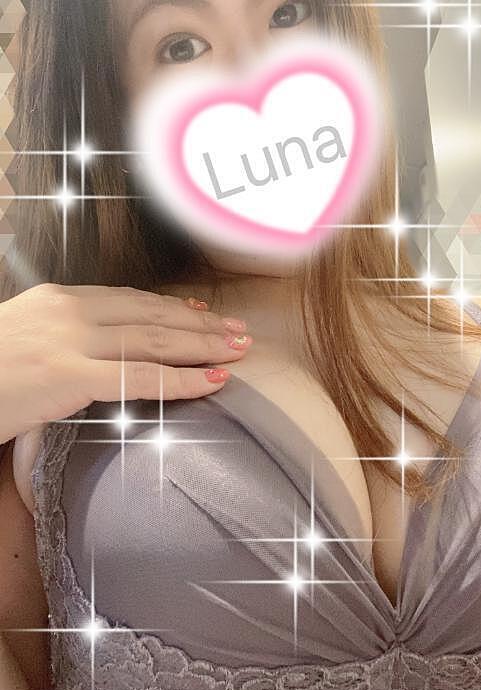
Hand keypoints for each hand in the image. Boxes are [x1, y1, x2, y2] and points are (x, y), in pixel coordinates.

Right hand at [0, 283, 251, 444]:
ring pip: (155, 339)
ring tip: (239, 350)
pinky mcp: (70, 374)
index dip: (172, 306)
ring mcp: (71, 341)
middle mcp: (70, 311)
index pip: (130, 299)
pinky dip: (183, 380)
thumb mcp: (22, 340)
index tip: (202, 312)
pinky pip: (142, 377)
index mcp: (58, 300)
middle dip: (201, 324)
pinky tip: (213, 380)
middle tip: (238, 331)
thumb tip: (91, 354)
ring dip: (204, 345)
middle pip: (152, 315)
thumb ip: (61, 338)